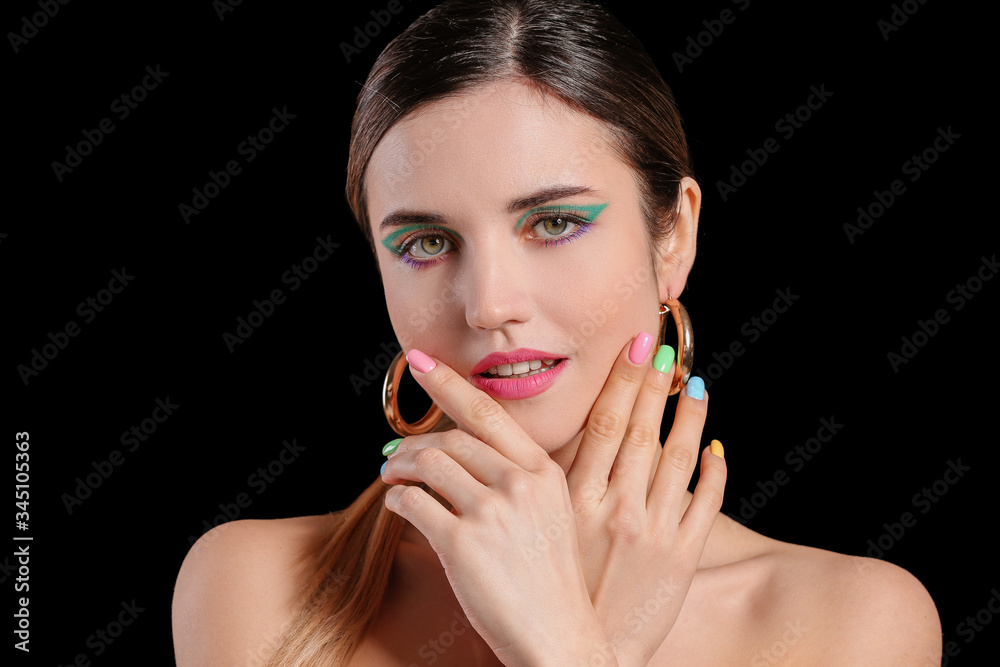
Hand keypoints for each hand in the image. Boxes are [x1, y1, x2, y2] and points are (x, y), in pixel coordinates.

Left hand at [380, 350, 616, 665]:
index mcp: (544, 471)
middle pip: (450, 438)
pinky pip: (412, 503)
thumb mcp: (552, 514)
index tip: (421, 363)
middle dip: (413, 443)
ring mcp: (491, 512)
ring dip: (399, 468)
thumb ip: (519, 477)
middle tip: (393, 455)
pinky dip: (397, 501)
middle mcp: (519, 483)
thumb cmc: (549, 579)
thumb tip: (465, 450)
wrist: (557, 636)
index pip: (488, 413)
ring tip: (391, 478)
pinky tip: (398, 507)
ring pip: (427, 465)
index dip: (449, 384)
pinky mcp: (461, 543)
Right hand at [565, 335, 725, 665]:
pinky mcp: (682, 558)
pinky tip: (717, 449)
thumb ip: (546, 486)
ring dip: (690, 418)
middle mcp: (619, 511)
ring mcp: (656, 533)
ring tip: (695, 385)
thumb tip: (543, 440)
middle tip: (664, 347)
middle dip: (654, 385)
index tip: (636, 344)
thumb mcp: (536, 532)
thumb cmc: (545, 592)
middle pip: (643, 432)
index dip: (623, 380)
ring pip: (680, 460)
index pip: (605, 424)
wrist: (575, 653)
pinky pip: (706, 506)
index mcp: (577, 502)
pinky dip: (715, 473)